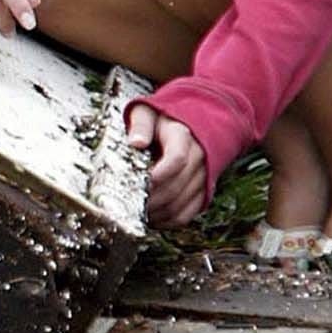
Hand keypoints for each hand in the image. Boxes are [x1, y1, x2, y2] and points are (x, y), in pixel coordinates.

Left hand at [126, 102, 206, 226]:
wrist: (190, 124)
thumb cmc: (161, 119)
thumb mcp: (147, 111)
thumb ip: (141, 124)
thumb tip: (136, 142)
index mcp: (183, 137)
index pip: (176, 160)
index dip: (157, 176)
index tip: (138, 182)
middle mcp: (198, 158)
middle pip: (176, 186)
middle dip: (150, 198)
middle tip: (128, 203)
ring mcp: (203, 177)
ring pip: (181, 204)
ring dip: (157, 213)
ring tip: (136, 213)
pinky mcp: (202, 193)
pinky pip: (187, 214)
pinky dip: (168, 221)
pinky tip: (151, 218)